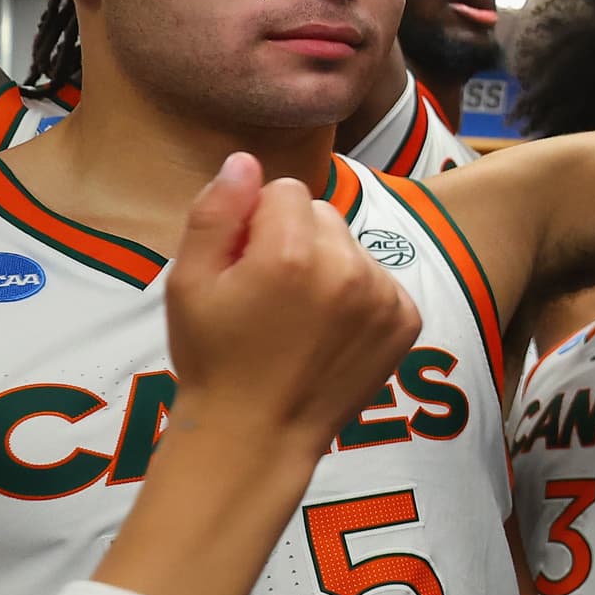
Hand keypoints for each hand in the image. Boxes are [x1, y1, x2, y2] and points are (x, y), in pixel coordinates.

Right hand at [164, 153, 421, 456]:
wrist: (259, 434)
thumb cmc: (213, 357)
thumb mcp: (187, 281)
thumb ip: (216, 211)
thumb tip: (244, 160)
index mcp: (290, 252)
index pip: (286, 189)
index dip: (257, 222)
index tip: (245, 264)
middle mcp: (347, 269)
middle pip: (323, 214)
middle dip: (296, 239)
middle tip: (270, 293)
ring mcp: (384, 296)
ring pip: (353, 246)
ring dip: (329, 267)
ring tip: (299, 318)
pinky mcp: (407, 320)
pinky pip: (381, 279)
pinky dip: (359, 296)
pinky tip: (329, 332)